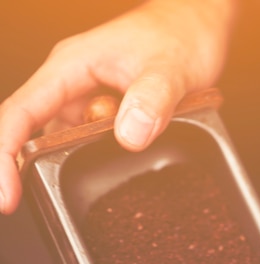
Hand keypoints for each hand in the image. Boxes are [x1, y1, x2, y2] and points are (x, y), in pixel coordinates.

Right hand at [0, 0, 237, 213]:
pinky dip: (98, 159)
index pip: (20, 113)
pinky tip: (121, 158)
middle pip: (29, 132)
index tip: (7, 195)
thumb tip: (128, 136)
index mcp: (70, 67)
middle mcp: (71, 85)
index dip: (5, 156)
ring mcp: (86, 101)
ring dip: (73, 164)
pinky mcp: (104, 116)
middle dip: (24, 169)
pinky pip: (89, 144)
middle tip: (21, 202)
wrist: (199, 25)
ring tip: (97, 171)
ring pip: (61, 143)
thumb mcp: (171, 67)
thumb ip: (151, 99)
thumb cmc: (181, 33)